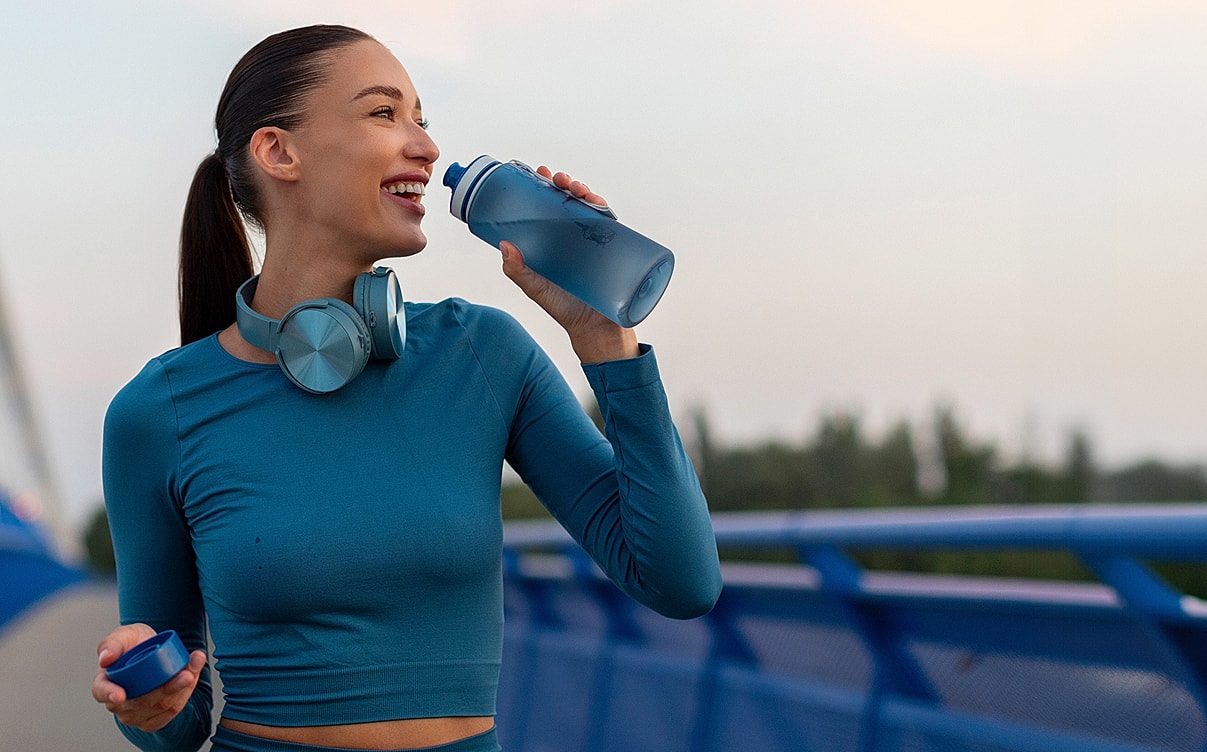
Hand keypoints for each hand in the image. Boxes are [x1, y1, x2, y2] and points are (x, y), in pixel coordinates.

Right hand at [93, 623, 207, 731]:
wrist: (154, 650)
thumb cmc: (134, 644)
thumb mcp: (124, 635)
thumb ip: (113, 643)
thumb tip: (105, 658)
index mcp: (104, 683)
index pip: (102, 692)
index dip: (110, 694)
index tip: (120, 695)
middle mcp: (118, 703)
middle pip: (142, 701)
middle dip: (167, 689)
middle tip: (186, 674)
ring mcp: (135, 714)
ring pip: (162, 706)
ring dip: (183, 688)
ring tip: (194, 667)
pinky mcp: (154, 719)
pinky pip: (172, 710)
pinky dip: (187, 692)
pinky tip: (193, 675)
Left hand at [500, 166, 638, 363]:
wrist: (596, 331)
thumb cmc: (565, 310)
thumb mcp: (536, 289)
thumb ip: (518, 271)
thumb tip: (504, 246)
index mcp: (555, 242)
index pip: (550, 208)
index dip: (545, 188)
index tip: (539, 174)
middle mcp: (575, 238)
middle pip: (571, 202)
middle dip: (565, 185)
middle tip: (556, 178)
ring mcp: (595, 243)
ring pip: (590, 208)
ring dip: (584, 191)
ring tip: (574, 187)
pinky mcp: (614, 250)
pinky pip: (611, 224)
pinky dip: (604, 208)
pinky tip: (596, 201)